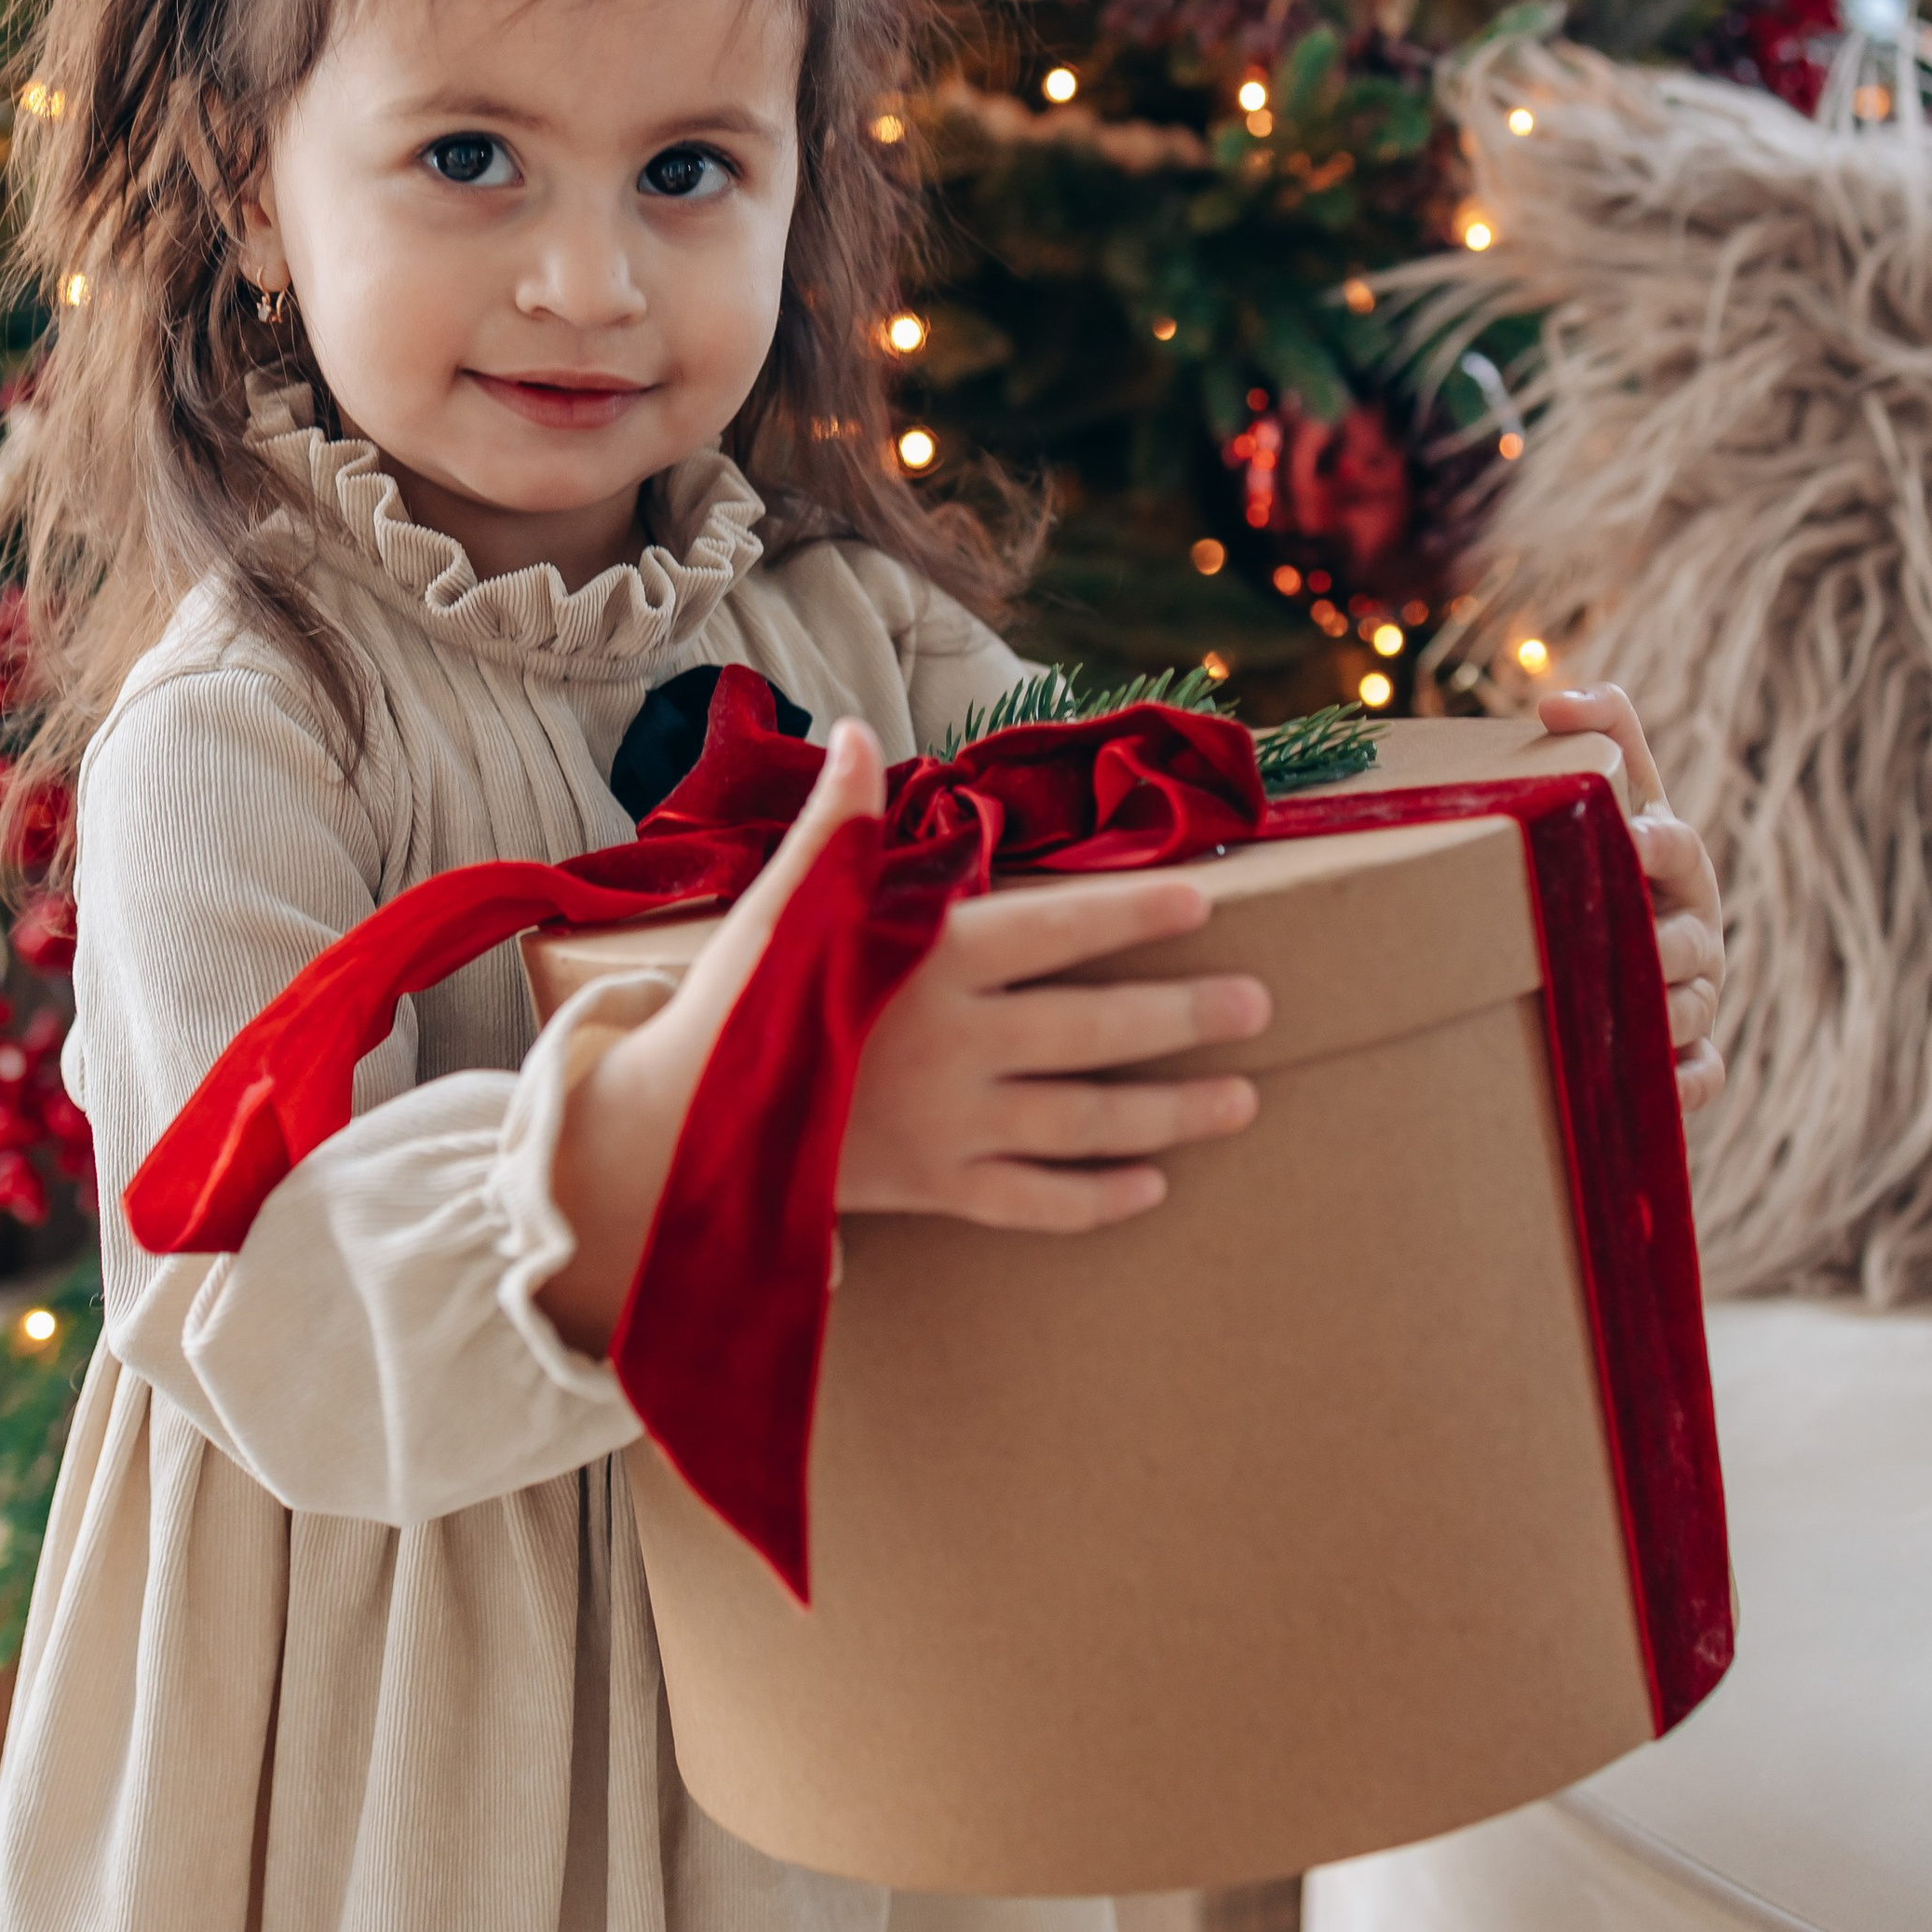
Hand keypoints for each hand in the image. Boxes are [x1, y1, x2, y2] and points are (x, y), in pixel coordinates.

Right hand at [540, 720, 1268, 1352]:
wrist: (673, 1132)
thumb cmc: (729, 1002)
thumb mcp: (783, 899)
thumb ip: (836, 819)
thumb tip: (853, 729)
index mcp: (927, 960)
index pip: (1056, 928)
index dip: (1133, 911)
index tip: (1201, 898)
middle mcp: (958, 1043)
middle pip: (1096, 1028)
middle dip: (1184, 1016)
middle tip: (1258, 1007)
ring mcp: (954, 1125)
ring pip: (1088, 1119)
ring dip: (1172, 1110)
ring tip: (1241, 1098)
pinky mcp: (935, 1191)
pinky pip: (1038, 1201)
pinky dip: (1098, 1197)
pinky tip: (1150, 1187)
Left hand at [1538, 684, 1724, 1112]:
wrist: (1601, 937)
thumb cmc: (1602, 846)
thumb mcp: (1608, 784)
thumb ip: (1600, 728)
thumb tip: (1553, 699)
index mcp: (1673, 860)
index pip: (1677, 843)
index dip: (1656, 841)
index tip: (1629, 839)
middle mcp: (1692, 927)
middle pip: (1686, 939)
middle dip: (1657, 943)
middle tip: (1619, 947)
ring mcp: (1695, 993)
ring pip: (1689, 1008)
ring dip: (1660, 1013)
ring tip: (1619, 1015)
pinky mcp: (1689, 1053)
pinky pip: (1702, 1074)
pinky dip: (1686, 1082)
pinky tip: (1658, 1087)